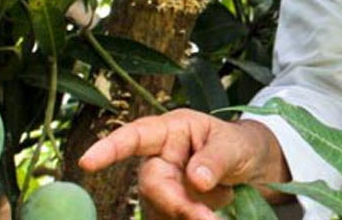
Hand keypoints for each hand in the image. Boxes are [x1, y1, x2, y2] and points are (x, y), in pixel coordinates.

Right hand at [78, 109, 279, 219]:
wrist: (253, 168)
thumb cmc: (239, 145)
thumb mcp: (235, 145)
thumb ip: (216, 158)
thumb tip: (195, 178)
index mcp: (171, 130)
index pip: (136, 136)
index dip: (110, 148)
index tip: (87, 162)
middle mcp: (159, 157)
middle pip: (151, 185)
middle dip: (177, 204)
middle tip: (207, 219)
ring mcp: (162, 185)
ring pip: (162, 209)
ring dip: (190, 213)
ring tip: (223, 201)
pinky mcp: (167, 208)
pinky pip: (169, 219)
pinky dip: (189, 219)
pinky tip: (211, 211)